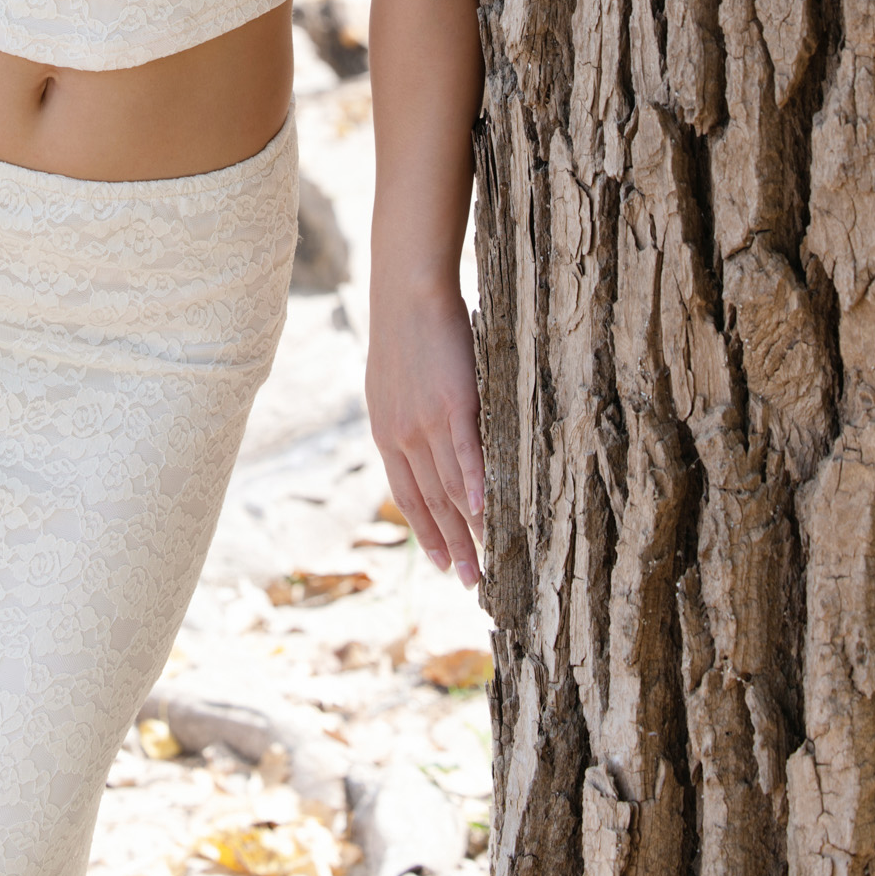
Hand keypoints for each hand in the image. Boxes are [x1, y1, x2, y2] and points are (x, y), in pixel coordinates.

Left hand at [365, 283, 483, 585]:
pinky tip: (488, 515)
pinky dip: (476, 487)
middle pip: (429, 503)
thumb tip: (418, 440)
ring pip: (450, 488)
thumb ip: (402, 417)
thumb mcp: (390, 384)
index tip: (441, 564)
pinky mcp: (453, 404)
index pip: (407, 495)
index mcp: (386, 433)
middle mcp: (402, 436)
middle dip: (451, 546)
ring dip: (469, 530)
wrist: (406, 293)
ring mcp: (426, 422)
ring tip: (488, 563)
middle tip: (471, 582)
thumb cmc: (404, 332)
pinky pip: (466, 455)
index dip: (424, 533)